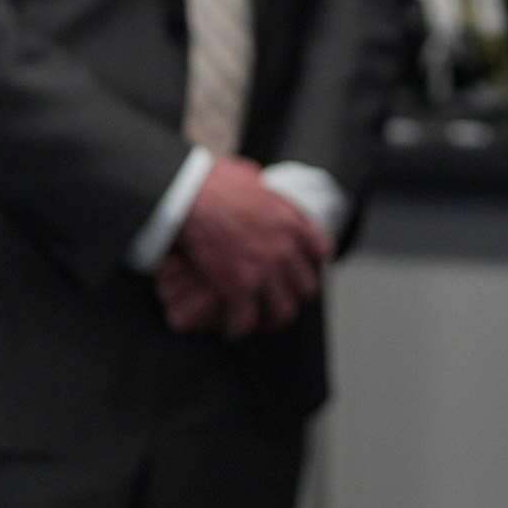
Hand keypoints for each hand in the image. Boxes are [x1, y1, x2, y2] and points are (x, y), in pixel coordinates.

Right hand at [159, 153, 328, 338]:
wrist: (189, 195)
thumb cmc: (213, 181)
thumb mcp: (251, 177)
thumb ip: (262, 193)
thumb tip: (258, 190)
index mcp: (290, 221)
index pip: (319, 250)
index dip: (311, 260)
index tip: (303, 264)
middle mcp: (283, 250)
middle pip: (305, 285)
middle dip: (294, 292)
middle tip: (283, 295)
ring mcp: (262, 272)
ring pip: (282, 310)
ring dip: (272, 317)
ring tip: (263, 321)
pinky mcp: (237, 288)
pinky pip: (244, 320)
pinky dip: (237, 327)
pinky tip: (231, 329)